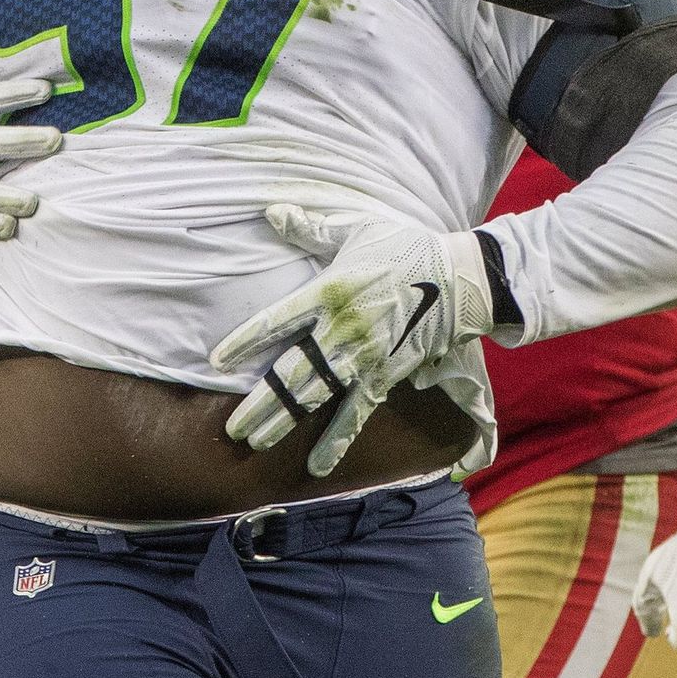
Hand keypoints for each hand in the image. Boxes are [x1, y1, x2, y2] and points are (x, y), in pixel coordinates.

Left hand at [210, 205, 494, 475]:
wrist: (459, 279)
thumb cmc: (404, 247)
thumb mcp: (356, 227)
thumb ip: (311, 227)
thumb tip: (271, 211)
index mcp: (329, 291)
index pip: (276, 320)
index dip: (245, 342)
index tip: (217, 360)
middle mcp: (341, 330)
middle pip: (291, 372)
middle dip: (259, 402)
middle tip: (232, 427)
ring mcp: (363, 358)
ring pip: (315, 397)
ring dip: (283, 420)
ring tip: (254, 441)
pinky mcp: (384, 377)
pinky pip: (356, 415)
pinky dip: (336, 442)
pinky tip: (315, 466)